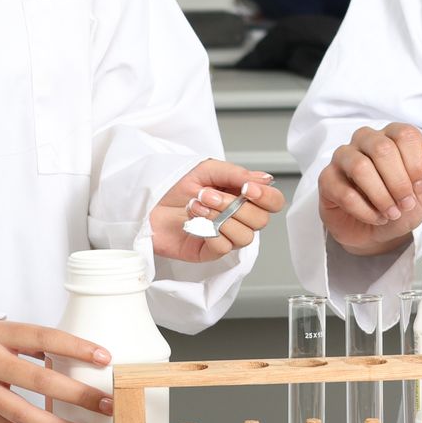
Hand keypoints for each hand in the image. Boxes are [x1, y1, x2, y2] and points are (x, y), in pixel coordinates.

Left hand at [150, 161, 284, 262]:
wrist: (148, 204)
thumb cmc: (175, 187)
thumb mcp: (207, 170)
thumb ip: (236, 173)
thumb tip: (264, 179)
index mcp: (242, 197)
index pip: (273, 203)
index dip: (266, 197)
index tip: (247, 189)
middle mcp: (238, 218)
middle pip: (261, 221)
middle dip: (233, 206)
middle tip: (208, 195)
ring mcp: (226, 237)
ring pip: (244, 236)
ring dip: (219, 218)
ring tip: (196, 206)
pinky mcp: (210, 252)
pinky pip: (223, 248)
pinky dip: (209, 233)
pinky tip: (194, 222)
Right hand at [317, 124, 421, 255]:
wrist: (377, 232)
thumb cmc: (399, 205)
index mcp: (391, 136)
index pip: (405, 134)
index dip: (416, 164)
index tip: (420, 187)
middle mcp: (366, 140)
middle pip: (383, 149)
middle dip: (399, 183)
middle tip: (405, 204)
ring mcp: (343, 157)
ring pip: (361, 167)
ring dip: (381, 196)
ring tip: (391, 213)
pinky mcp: (327, 179)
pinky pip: (344, 191)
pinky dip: (365, 210)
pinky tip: (375, 217)